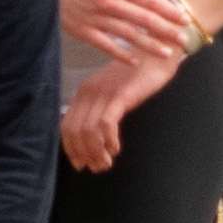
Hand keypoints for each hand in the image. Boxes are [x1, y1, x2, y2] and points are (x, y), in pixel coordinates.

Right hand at [54, 0, 191, 64]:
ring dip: (150, 44)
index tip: (182, 18)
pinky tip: (134, 61)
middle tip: (182, 39)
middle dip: (166, 30)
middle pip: (144, 19)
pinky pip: (106, 45)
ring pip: (129, 34)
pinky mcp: (83, 31)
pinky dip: (121, 54)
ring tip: (166, 53)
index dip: (167, 10)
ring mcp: (97, 18)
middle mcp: (109, 2)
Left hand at [61, 48, 178, 173]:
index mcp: (83, 92)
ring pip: (89, 131)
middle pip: (74, 132)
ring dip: (96, 152)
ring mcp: (103, 93)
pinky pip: (106, 124)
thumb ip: (100, 109)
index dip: (71, 149)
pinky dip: (109, 141)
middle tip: (97, 168)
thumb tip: (93, 138)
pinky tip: (116, 148)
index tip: (80, 164)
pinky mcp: (119, 95)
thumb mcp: (111, 92)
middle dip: (84, 154)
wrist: (155, 55)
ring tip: (107, 163)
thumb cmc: (137, 77)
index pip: (66, 126)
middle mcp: (89, 92)